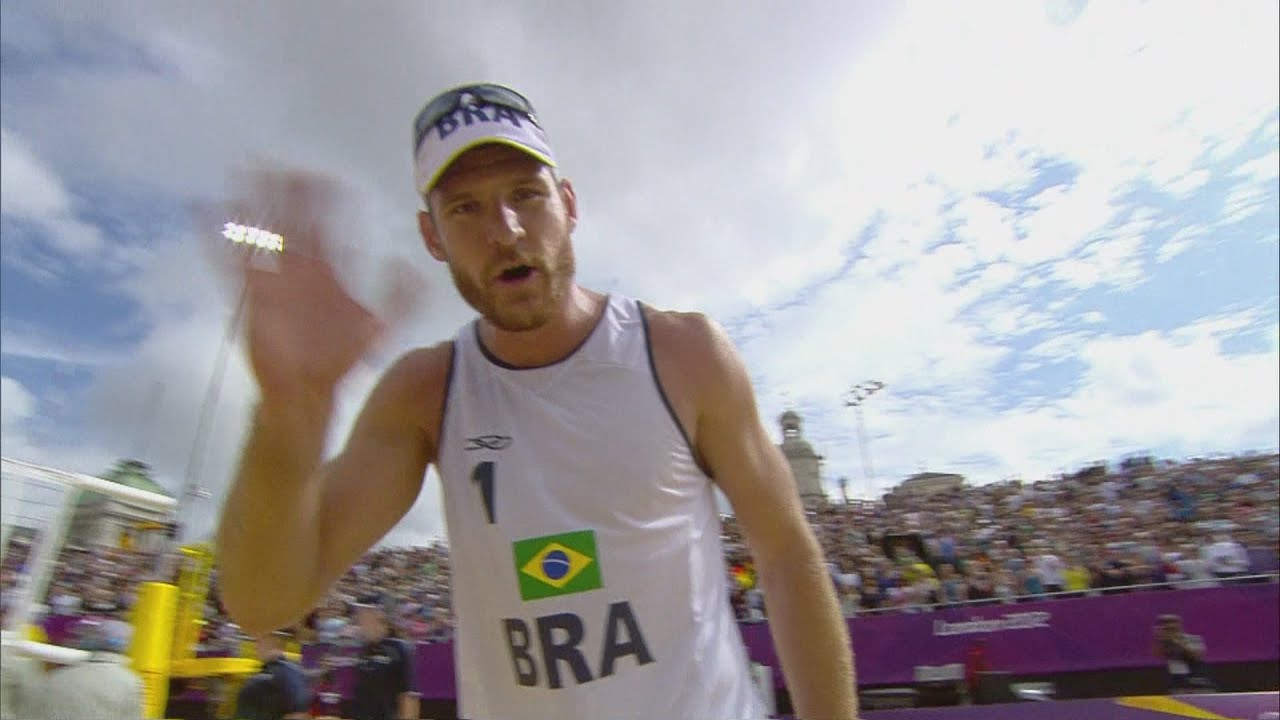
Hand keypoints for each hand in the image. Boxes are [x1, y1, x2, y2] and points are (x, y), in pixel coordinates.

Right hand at [213, 165, 420, 400]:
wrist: (308, 390)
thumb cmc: (340, 357)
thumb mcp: (379, 326)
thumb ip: (400, 298)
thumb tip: (414, 266)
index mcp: (327, 269)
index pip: (328, 225)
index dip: (329, 201)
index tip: (330, 177)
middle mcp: (300, 268)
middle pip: (292, 220)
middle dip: (287, 192)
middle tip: (280, 162)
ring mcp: (274, 279)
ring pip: (263, 232)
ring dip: (253, 203)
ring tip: (243, 172)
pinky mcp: (252, 295)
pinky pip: (232, 261)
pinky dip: (217, 236)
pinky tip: (204, 210)